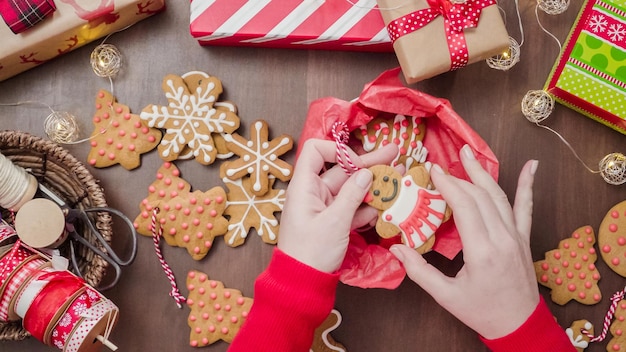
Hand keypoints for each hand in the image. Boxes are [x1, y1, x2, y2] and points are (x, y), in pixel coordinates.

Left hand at [278, 139, 396, 272]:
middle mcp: (314, 193)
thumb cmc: (311, 252)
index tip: (358, 163)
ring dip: (373, 184)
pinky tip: (386, 204)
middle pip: (341, 169)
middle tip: (393, 154)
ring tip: (398, 176)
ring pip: (351, 189)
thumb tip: (366, 173)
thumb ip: (352, 195)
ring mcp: (324, 207)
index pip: (316, 151)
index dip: (338, 151)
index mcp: (305, 187)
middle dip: (368, 163)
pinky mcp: (333, 222)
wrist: (302, 284)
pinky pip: (352, 207)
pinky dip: (367, 206)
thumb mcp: (334, 222)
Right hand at [390, 144, 539, 338]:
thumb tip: (395, 250)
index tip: (433, 170)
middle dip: (460, 175)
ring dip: (483, 173)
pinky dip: (528, 185)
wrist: (519, 325)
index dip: (449, 185)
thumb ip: (419, 271)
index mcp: (482, 252)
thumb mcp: (445, 295)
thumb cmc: (481, 311)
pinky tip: (531, 167)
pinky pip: (526, 208)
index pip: (465, 207)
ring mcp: (516, 236)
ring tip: (469, 154)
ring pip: (500, 197)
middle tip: (443, 161)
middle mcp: (502, 239)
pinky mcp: (524, 238)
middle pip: (481, 196)